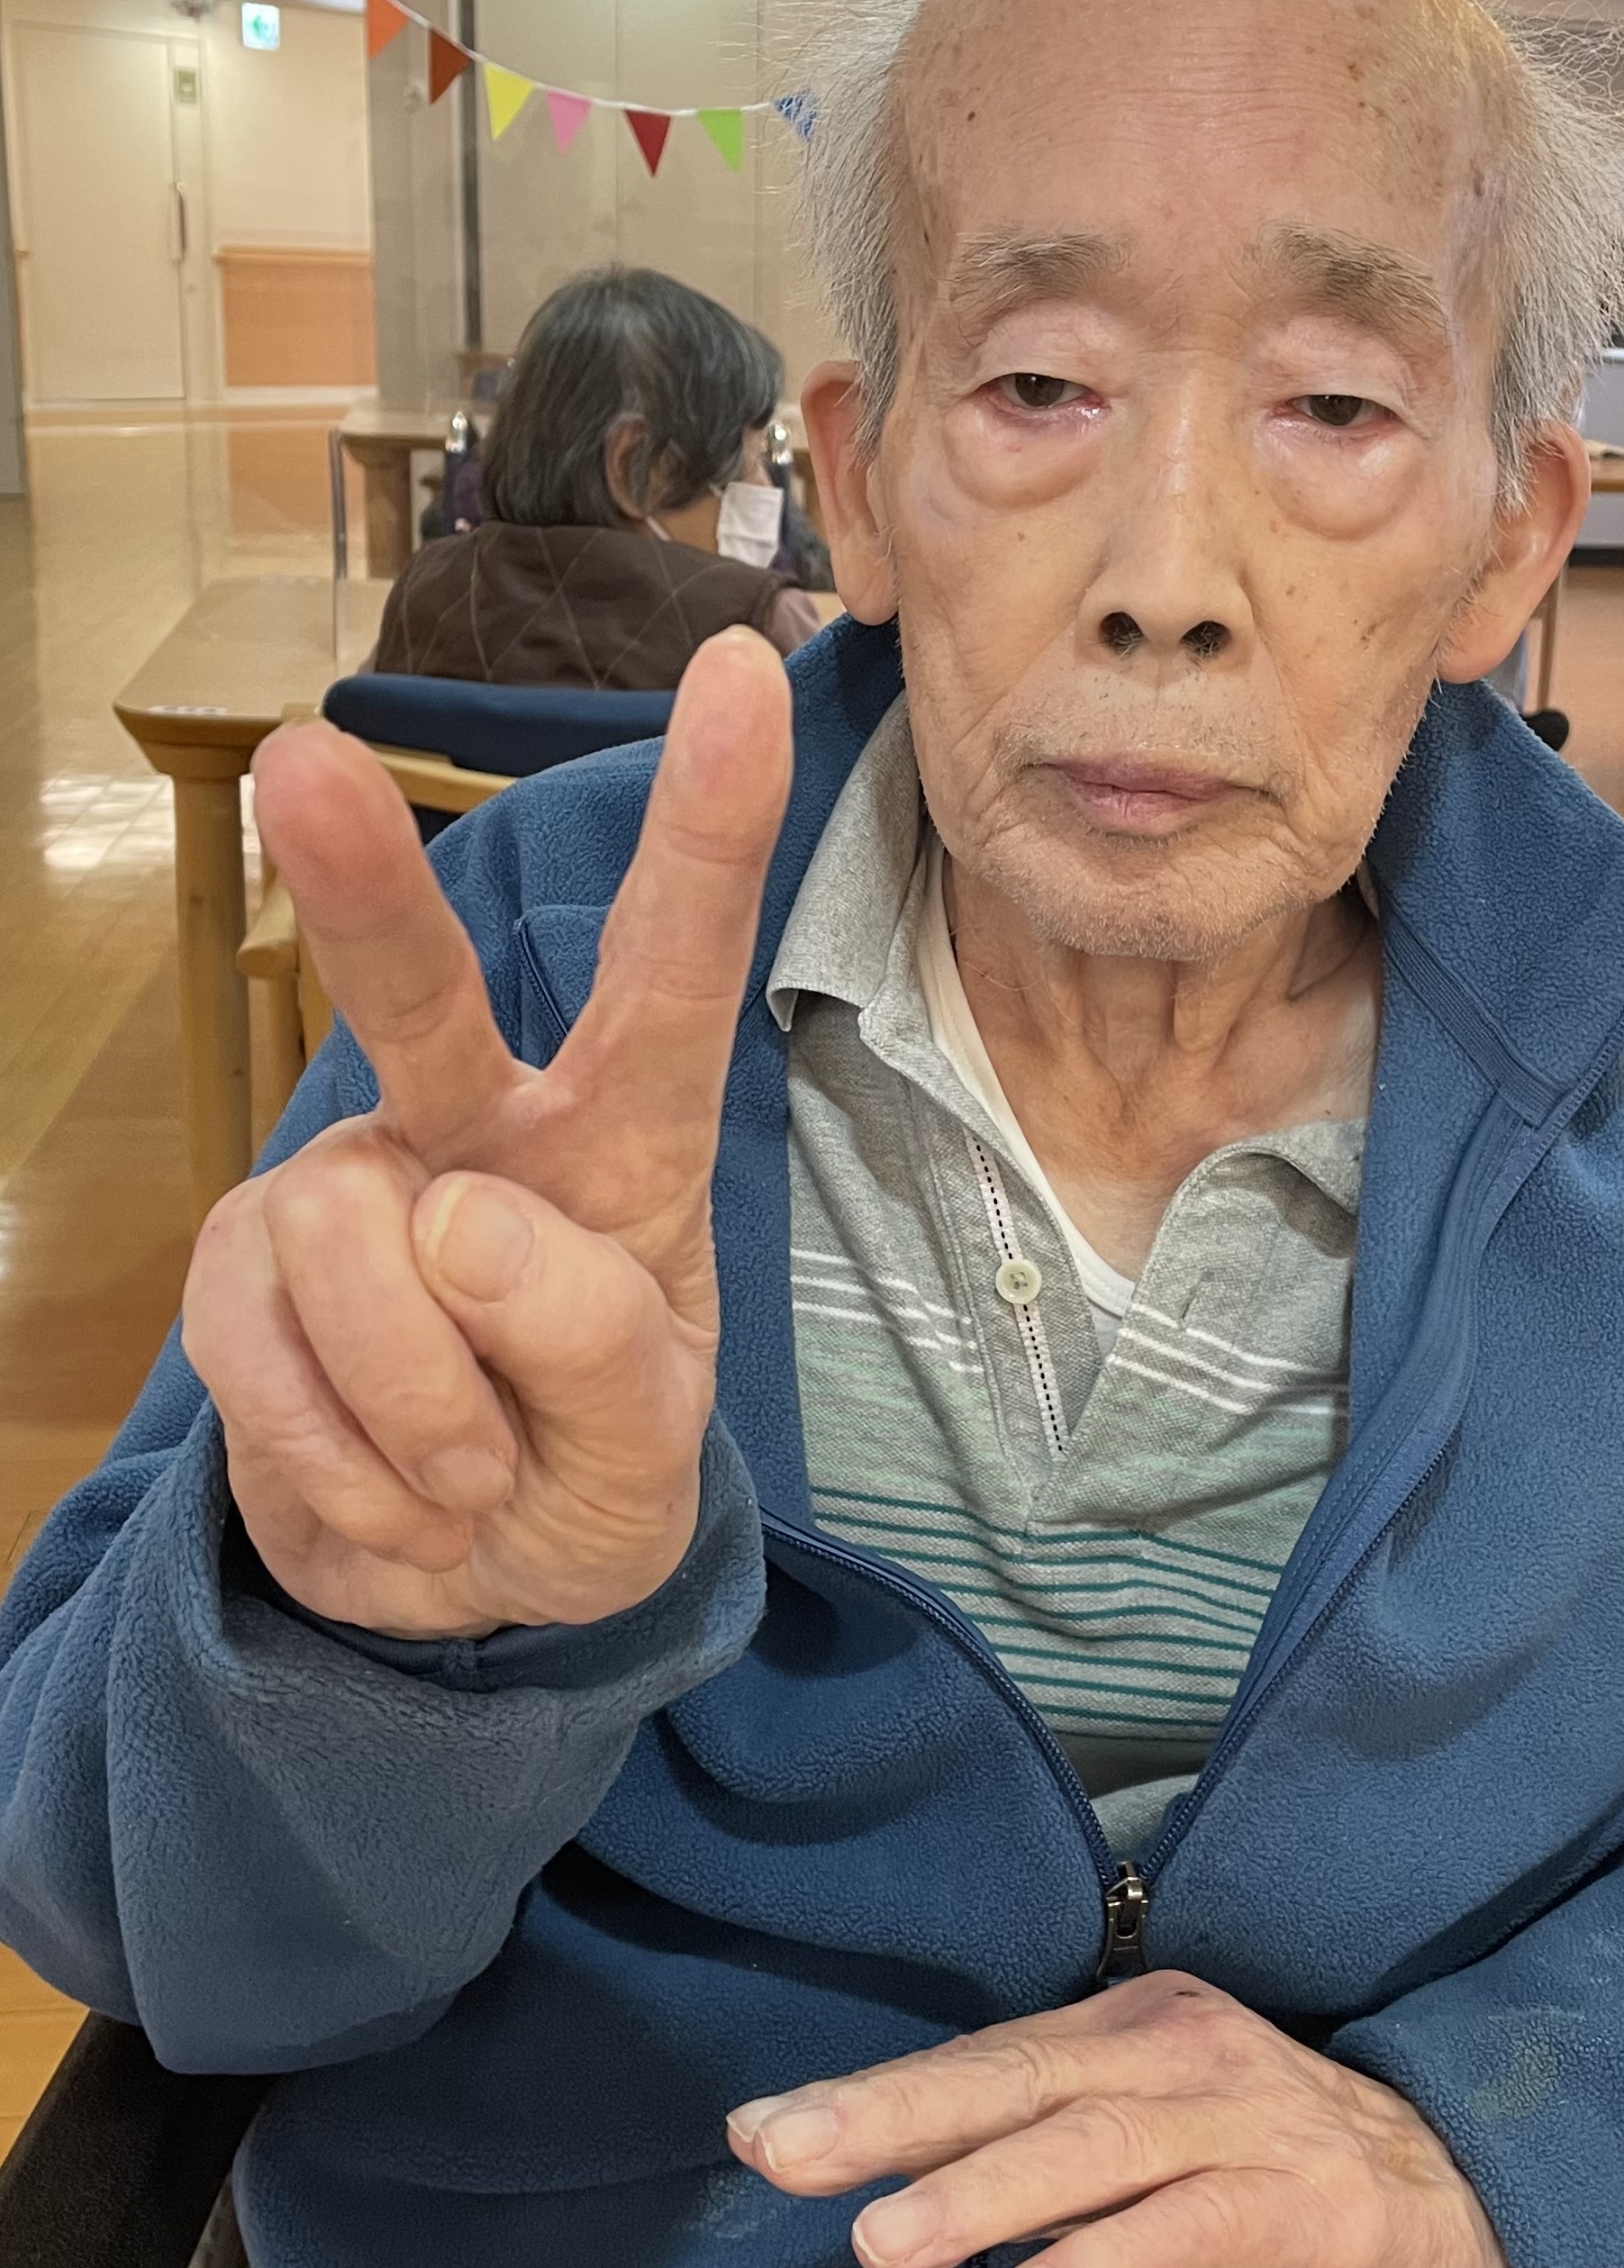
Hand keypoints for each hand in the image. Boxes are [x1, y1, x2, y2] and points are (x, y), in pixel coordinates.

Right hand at [181, 630, 792, 1636]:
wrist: (464, 1594)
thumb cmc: (585, 1476)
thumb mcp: (652, 1454)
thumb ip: (598, 1345)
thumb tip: (452, 1218)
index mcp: (626, 1141)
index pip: (674, 974)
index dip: (709, 827)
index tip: (741, 673)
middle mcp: (480, 1130)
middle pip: (421, 994)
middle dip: (363, 885)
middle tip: (299, 761)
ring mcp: (348, 1188)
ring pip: (349, 1244)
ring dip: (421, 1406)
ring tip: (469, 1470)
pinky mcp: (238, 1272)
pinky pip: (268, 1350)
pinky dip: (344, 1463)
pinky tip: (393, 1491)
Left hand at [728, 1971, 1526, 2267]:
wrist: (1473, 2212)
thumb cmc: (1275, 2187)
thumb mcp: (1144, 2170)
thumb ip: (1034, 2172)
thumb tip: (885, 2193)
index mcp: (1129, 2030)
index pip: (981, 2062)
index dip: (872, 2097)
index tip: (757, 2134)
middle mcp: (1180, 2051)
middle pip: (1017, 2078)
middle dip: (891, 2116)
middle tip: (782, 2155)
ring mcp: (1249, 2117)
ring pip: (1095, 2145)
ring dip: (983, 2193)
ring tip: (879, 2241)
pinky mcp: (1314, 2199)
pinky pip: (1194, 2225)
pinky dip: (1109, 2261)